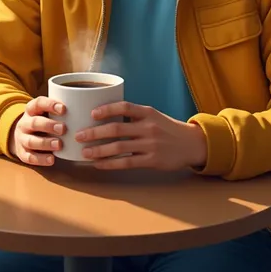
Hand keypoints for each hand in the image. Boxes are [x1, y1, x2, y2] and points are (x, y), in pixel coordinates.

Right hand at [8, 96, 66, 166]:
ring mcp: (21, 139)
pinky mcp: (22, 153)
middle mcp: (24, 123)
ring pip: (31, 141)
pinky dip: (41, 159)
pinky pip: (30, 157)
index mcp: (31, 109)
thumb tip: (84, 109)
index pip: (39, 103)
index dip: (50, 105)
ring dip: (45, 143)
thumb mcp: (47, 112)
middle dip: (49, 125)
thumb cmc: (43, 120)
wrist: (22, 135)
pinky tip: (52, 159)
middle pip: (34, 123)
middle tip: (63, 128)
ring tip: (59, 144)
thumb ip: (60, 110)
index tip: (64, 109)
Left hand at [75, 101, 206, 170]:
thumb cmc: (168, 129)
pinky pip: (126, 162)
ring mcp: (150, 144)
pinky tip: (99, 164)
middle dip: (94, 132)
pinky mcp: (152, 160)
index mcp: (148, 112)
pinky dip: (110, 164)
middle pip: (116, 129)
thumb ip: (135, 116)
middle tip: (79, 135)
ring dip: (98, 150)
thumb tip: (107, 116)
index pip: (124, 107)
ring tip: (84, 152)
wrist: (191, 144)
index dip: (107, 109)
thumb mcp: (154, 116)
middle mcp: (148, 127)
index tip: (91, 113)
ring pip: (118, 147)